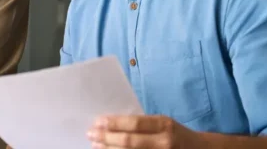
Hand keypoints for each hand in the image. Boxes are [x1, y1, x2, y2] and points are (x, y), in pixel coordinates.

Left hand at [87, 115, 204, 147]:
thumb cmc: (176, 134)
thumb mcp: (163, 123)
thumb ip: (143, 124)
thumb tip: (111, 124)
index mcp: (164, 125)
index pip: (135, 123)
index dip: (114, 123)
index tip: (97, 121)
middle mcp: (164, 142)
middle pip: (130, 141)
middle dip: (107, 137)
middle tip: (91, 134)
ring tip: (95, 145)